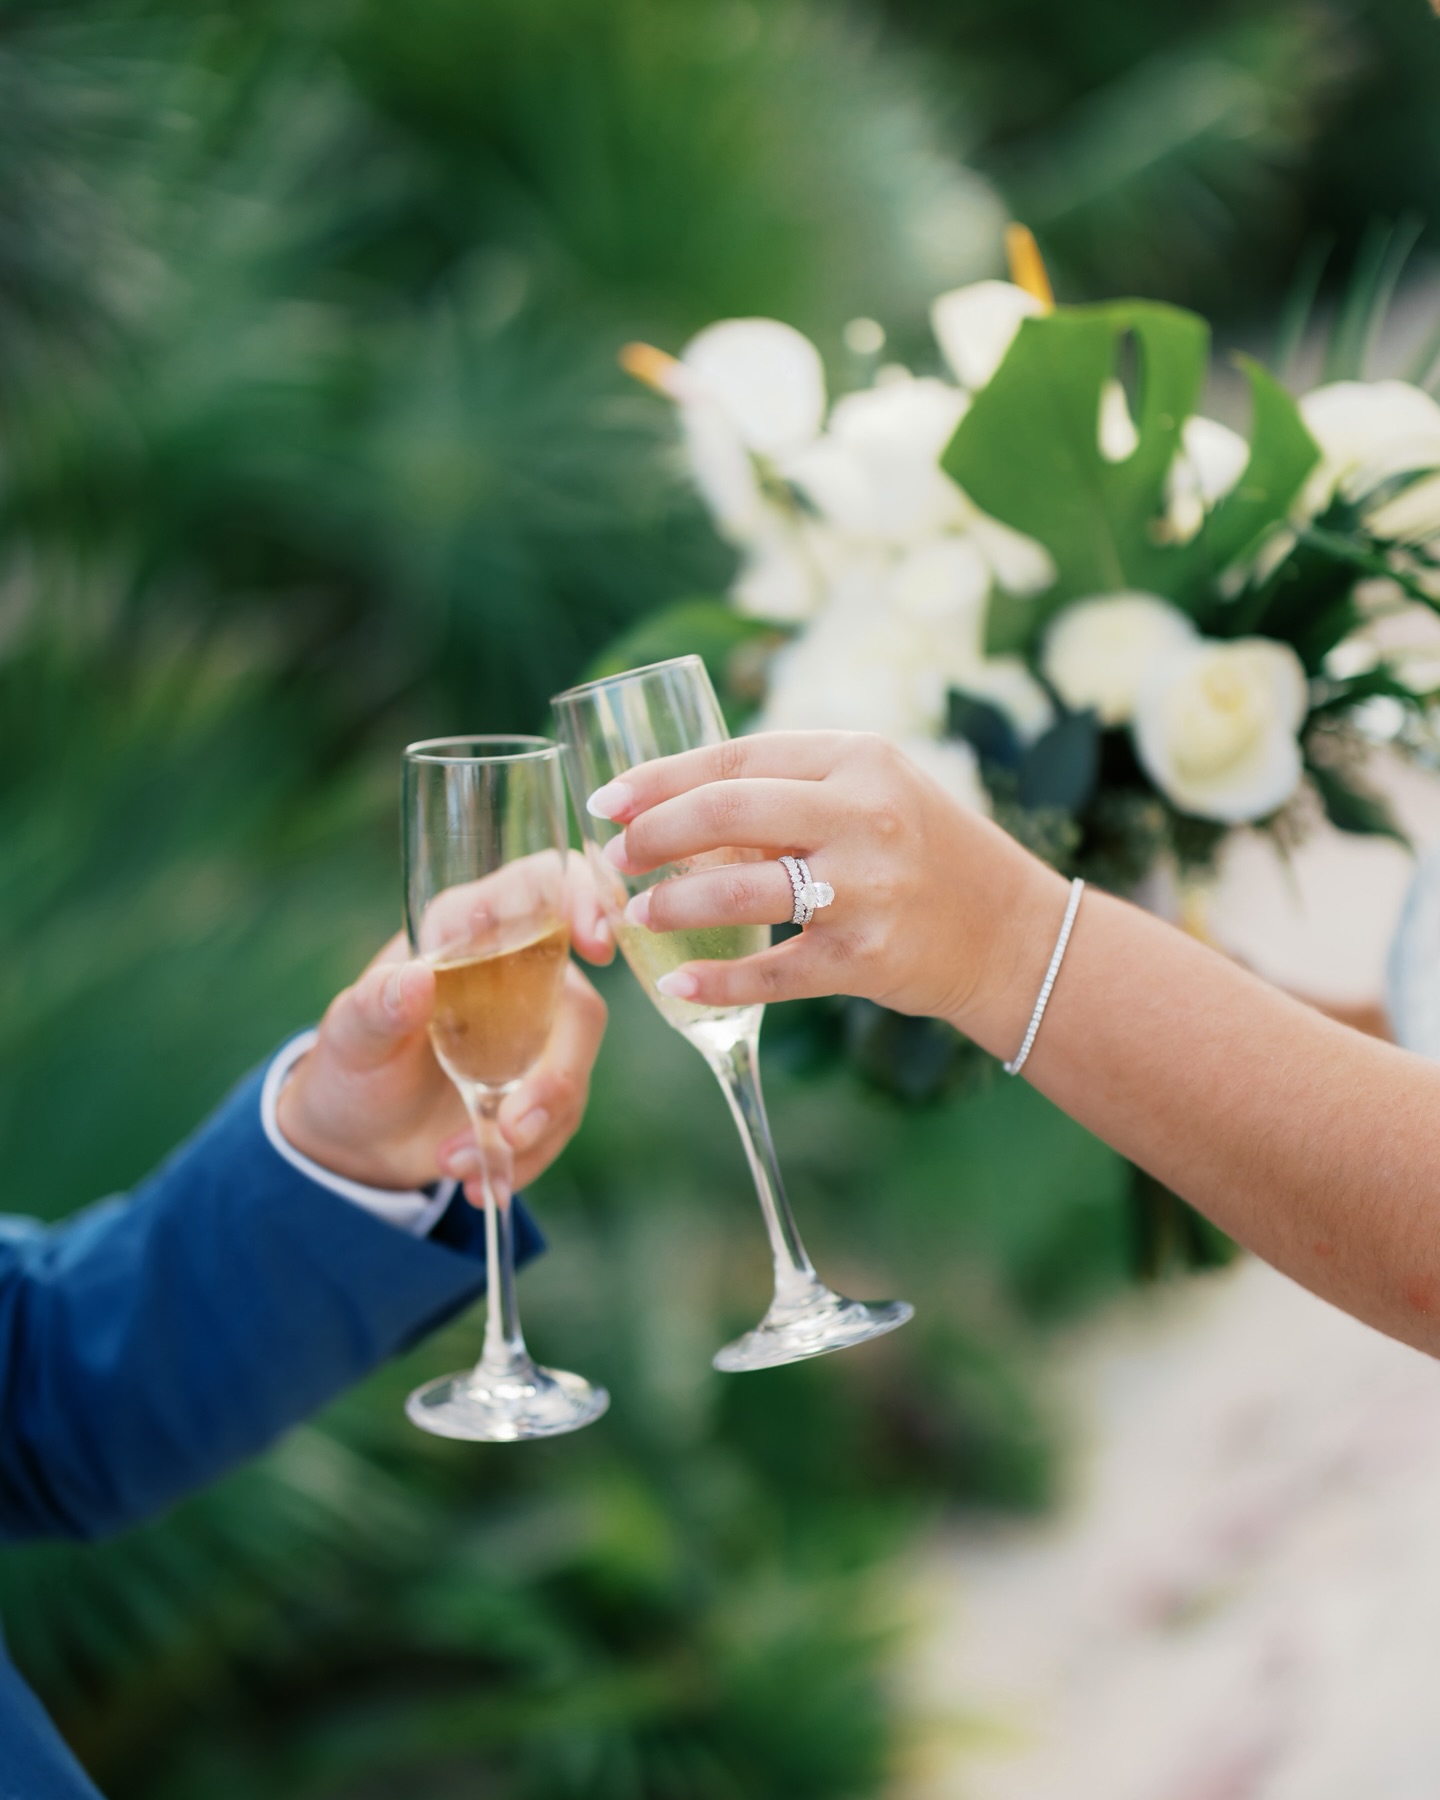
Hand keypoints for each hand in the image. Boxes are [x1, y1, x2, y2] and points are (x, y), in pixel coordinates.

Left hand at [277, 855, 611, 1198]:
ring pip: (575, 1072)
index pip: (546, 885)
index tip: (596, 944)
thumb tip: (415, 980)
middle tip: (510, 1128)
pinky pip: (560, 1121)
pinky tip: (478, 1180)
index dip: (584, 899)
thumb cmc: (351, 1064)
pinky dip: (525, 1158)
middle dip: (555, 1077)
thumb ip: (377, 1005)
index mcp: (470, 926)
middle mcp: (517, 972)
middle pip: (578, 1004)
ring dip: (533, 1129)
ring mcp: (535, 1033)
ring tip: (458, 1163)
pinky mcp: (540, 1089)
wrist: (354, 1137)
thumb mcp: (348, 1034)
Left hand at [589, 731, 1064, 1044]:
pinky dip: (716, 981)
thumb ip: (791, 789)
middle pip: (725, 813)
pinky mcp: (867, 958)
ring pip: (738, 892)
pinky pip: (772, 972)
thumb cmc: (925, 855)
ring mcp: (868, 888)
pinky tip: (677, 982)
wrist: (1014, 934)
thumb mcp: (872, 793)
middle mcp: (864, 814)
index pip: (735, 757)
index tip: (607, 801)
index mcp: (858, 758)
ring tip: (637, 914)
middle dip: (653, 837)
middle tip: (615, 859)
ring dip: (671, 905)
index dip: (659, 780)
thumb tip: (674, 801)